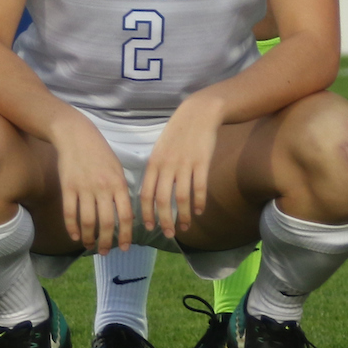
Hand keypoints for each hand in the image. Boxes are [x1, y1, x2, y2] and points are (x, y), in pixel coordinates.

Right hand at [51, 115, 133, 252]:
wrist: (76, 135)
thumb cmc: (100, 153)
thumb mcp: (118, 169)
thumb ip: (123, 192)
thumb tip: (129, 218)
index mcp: (118, 183)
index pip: (125, 216)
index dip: (125, 235)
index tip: (124, 247)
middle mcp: (102, 188)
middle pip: (106, 223)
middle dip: (106, 242)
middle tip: (105, 252)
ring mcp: (84, 188)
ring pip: (87, 221)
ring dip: (89, 238)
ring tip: (91, 246)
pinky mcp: (68, 187)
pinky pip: (70, 213)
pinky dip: (72, 228)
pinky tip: (76, 236)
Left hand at [139, 94, 222, 239]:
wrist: (198, 113)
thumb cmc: (178, 133)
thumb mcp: (160, 148)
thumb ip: (155, 169)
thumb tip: (150, 193)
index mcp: (154, 163)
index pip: (145, 194)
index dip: (146, 213)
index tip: (149, 227)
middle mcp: (167, 165)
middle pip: (162, 200)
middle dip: (164, 221)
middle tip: (168, 234)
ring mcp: (184, 164)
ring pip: (181, 198)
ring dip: (182, 216)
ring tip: (185, 227)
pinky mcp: (202, 162)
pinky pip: (199, 188)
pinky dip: (198, 203)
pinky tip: (199, 211)